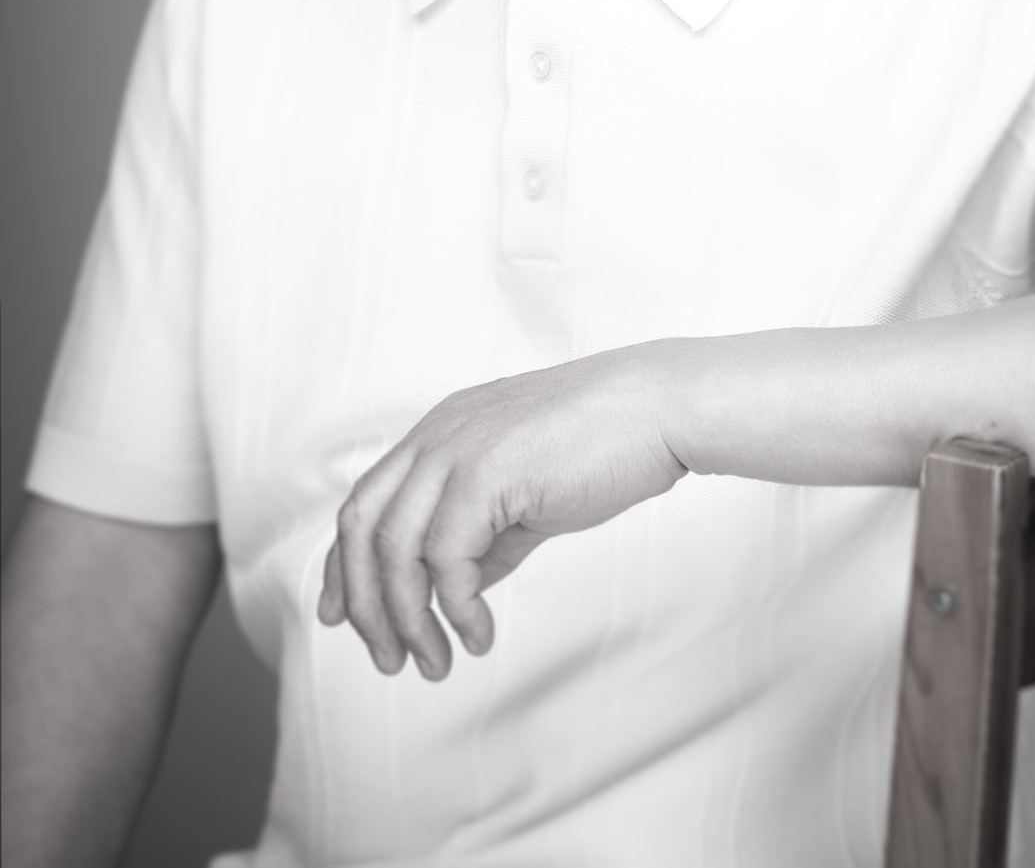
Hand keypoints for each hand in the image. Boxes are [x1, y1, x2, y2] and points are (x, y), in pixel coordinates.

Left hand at [316, 343, 688, 679]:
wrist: (657, 408)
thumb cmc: (604, 445)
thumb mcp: (525, 494)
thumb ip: (485, 534)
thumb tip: (455, 590)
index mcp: (440, 433)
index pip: (365, 502)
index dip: (343, 566)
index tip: (341, 619)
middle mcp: (437, 435)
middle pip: (362, 526)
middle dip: (365, 603)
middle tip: (389, 659)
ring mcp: (457, 448)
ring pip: (397, 548)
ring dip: (410, 619)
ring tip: (436, 662)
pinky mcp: (487, 471)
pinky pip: (447, 557)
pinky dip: (455, 608)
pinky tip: (479, 635)